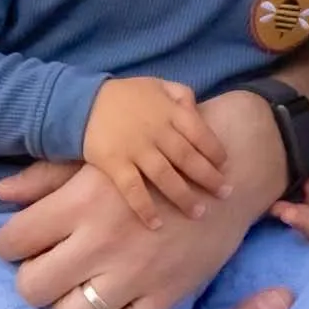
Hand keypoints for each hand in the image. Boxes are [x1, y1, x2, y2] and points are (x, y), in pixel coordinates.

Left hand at [0, 90, 287, 308]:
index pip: (11, 242)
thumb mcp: (99, 156)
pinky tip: (117, 306)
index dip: (11, 246)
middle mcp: (102, 240)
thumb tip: (0, 194)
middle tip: (51, 270)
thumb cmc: (156, 156)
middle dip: (34, 282)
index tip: (25, 244)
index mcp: (79, 201)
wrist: (228, 165)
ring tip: (81, 292)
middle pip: (32, 289)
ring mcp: (137, 272)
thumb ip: (46, 177)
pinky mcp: (169, 294)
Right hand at [84, 76, 229, 228]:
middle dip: (209, 178)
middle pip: (188, 158)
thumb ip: (181, 95)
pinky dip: (145, 208)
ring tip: (199, 213)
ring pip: (166, 176)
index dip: (216, 152)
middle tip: (225, 194)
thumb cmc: (125, 96)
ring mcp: (135, 149)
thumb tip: (200, 111)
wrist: (82, 102)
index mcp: (169, 111)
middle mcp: (156, 131)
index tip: (226, 167)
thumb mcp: (157, 84)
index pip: (201, 133)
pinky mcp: (115, 164)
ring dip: (184, 196)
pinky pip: (133, 190)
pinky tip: (156, 224)